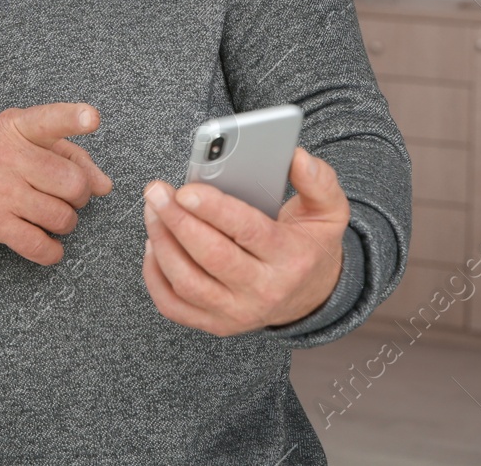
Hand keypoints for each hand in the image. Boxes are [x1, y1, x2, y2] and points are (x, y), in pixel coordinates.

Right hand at [0, 102, 113, 264]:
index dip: (72, 118)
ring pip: (60, 217)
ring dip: (67, 221)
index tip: (92, 117)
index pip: (48, 120)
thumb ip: (71, 154)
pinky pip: (38, 245)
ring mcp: (0, 192)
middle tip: (70, 194)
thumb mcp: (26, 137)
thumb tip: (104, 186)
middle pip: (72, 183)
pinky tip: (51, 245)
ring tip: (55, 214)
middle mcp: (8, 157)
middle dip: (80, 194)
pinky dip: (53, 251)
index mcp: (18, 127)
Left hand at [141, 147, 348, 334]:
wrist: (312, 296)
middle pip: (211, 256)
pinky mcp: (214, 324)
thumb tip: (295, 156)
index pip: (247, 232)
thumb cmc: (311, 245)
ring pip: (186, 281)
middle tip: (157, 191)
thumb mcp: (328, 210)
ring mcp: (237, 313)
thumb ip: (317, 180)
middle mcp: (263, 291)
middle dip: (177, 220)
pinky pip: (172, 305)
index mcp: (290, 258)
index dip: (214, 209)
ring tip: (152, 209)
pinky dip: (154, 275)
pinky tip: (153, 244)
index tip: (186, 189)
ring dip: (161, 242)